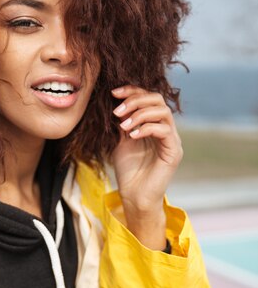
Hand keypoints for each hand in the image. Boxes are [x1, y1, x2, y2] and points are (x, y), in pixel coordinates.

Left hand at [111, 85, 182, 247]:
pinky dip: (146, 128)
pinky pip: (164, 130)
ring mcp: (172, 140)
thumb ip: (123, 122)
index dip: (132, 91)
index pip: (149, 98)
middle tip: (117, 110)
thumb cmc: (128, 171)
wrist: (134, 196)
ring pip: (162, 112)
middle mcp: (166, 129)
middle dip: (135, 100)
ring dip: (139, 114)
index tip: (114, 93)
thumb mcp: (121, 141)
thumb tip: (116, 102)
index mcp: (154, 124)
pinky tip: (131, 135)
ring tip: (122, 124)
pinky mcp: (173, 152)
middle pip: (158, 99)